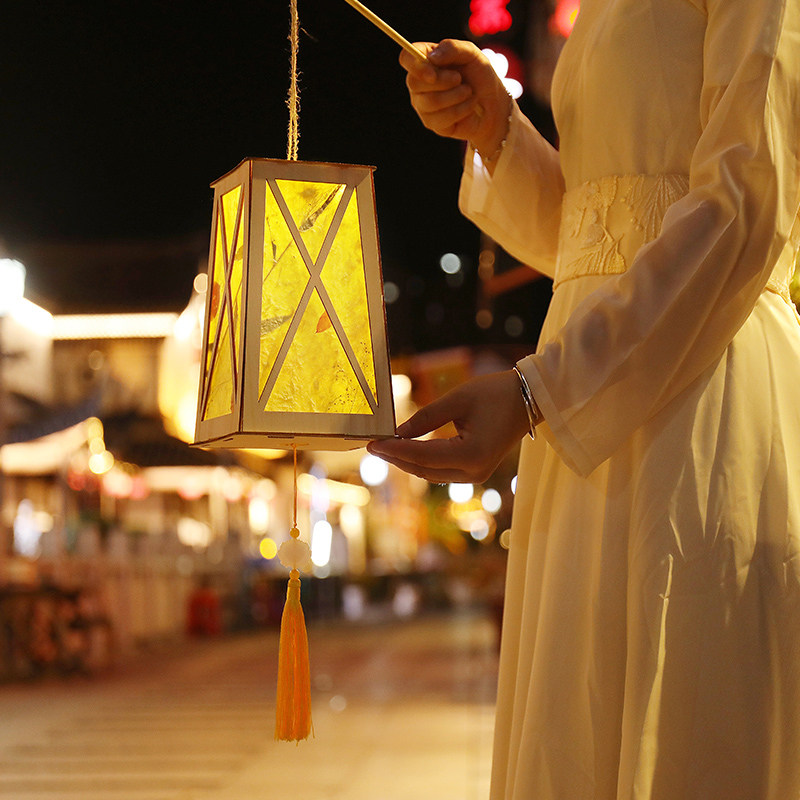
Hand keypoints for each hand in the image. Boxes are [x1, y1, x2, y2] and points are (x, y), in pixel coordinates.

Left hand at [367, 370, 529, 483]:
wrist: (529, 399)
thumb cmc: (496, 393)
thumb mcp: (457, 399)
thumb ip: (425, 417)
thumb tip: (396, 432)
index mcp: (471, 455)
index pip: (422, 456)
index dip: (394, 450)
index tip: (372, 443)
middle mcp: (474, 472)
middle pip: (423, 470)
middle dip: (396, 458)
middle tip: (371, 446)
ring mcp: (476, 475)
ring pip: (431, 474)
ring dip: (407, 462)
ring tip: (383, 448)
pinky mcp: (476, 470)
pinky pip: (441, 470)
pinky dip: (421, 462)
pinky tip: (404, 450)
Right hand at [400, 39, 511, 158]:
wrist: (493, 103)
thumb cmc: (479, 75)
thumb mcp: (471, 54)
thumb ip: (452, 48)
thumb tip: (432, 57)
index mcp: (425, 61)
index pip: (406, 58)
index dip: (414, 65)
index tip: (432, 73)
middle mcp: (419, 83)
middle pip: (414, 82)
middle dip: (442, 81)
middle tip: (460, 79)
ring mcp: (423, 105)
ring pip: (430, 101)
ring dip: (456, 95)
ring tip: (468, 92)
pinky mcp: (432, 123)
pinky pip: (441, 118)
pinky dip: (461, 110)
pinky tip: (469, 106)